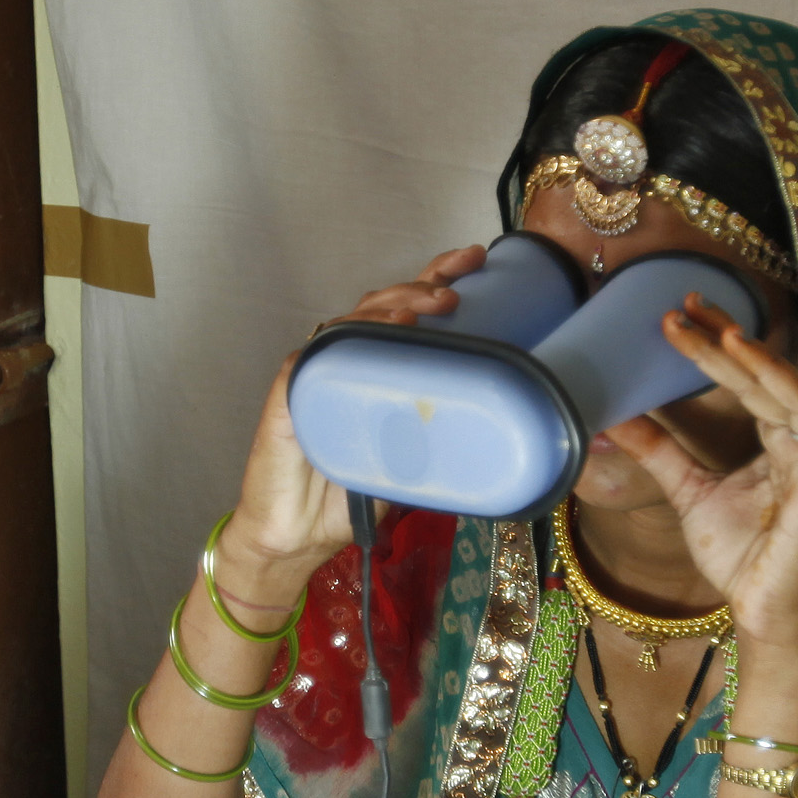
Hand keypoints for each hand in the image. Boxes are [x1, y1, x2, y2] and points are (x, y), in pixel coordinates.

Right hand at [214, 245, 491, 616]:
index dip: (437, 277)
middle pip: (384, 303)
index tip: (476, 260)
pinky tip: (379, 330)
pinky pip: (319, 352)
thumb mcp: (414, 467)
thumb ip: (444, 443)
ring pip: (354, 318)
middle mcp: (347, 361)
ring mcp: (318, 371)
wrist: (297, 537)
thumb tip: (506, 435)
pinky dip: (348, 336)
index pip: (408, 312)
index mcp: (377, 370)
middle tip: (462, 276)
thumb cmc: (349, 498)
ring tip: (434, 301)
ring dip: (394, 302)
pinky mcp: (291, 389)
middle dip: (424, 279)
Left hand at [600, 301, 797, 653]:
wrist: (756, 609)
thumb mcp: (688, 491)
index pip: (743, 379)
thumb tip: (613, 417)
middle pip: (766, 381)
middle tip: (689, 306)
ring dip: (769, 369)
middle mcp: (796, 445)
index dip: (713, 345)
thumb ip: (659, 452)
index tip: (677, 312)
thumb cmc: (738, 551)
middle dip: (731, 342)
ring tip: (733, 336)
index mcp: (771, 438)